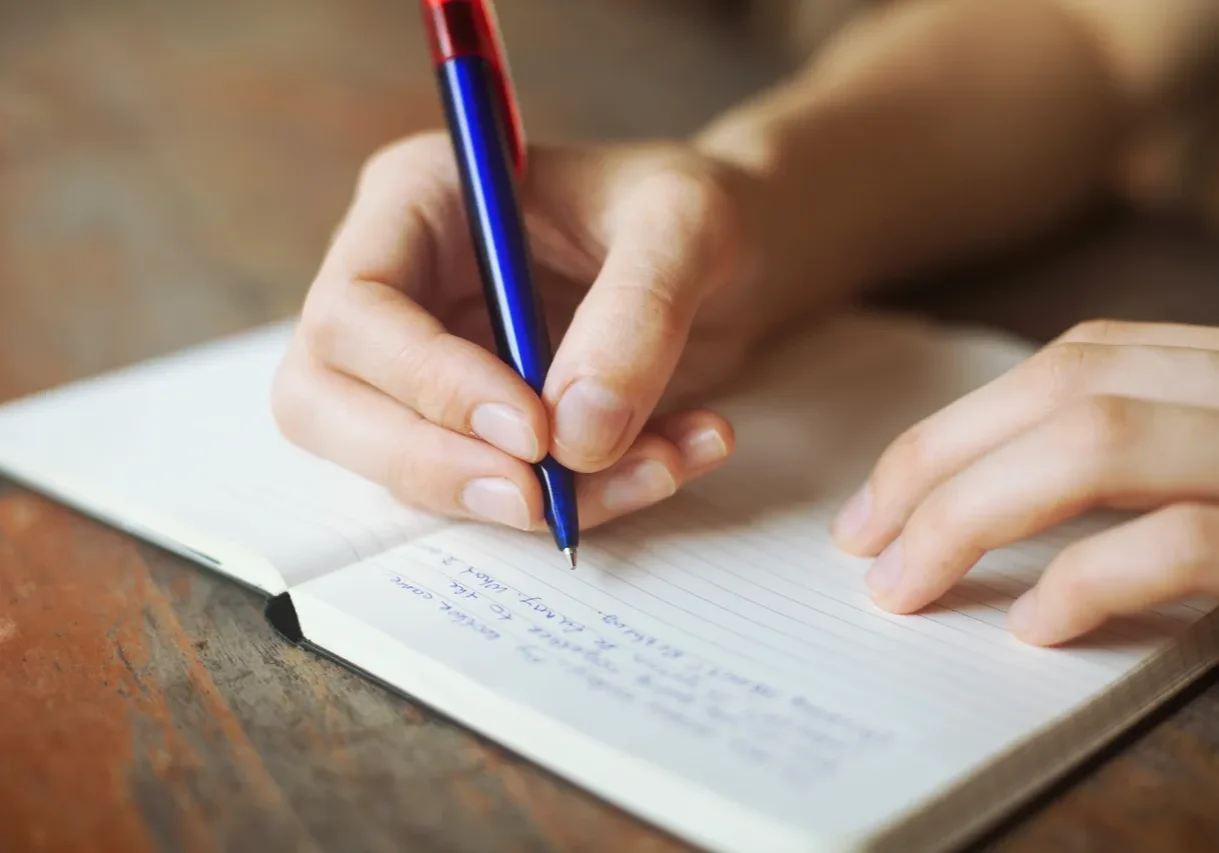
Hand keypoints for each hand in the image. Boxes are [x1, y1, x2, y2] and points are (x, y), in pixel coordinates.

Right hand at [272, 132, 781, 531]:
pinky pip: (491, 491)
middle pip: (328, 403)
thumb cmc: (693, 212)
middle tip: (539, 501)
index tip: (532, 431)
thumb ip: (638, 313)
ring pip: (406, 468)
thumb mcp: (689, 223)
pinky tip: (672, 460)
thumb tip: (575, 434)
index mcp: (416, 201)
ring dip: (530, 498)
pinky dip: (584, 501)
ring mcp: (426, 367)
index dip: (426, 384)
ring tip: (660, 464)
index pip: (355, 308)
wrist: (736, 257)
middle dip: (432, 467)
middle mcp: (400, 288)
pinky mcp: (475, 430)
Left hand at [831, 319, 1218, 645]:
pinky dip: (1087, 580)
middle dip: (936, 461)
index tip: (881, 496)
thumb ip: (1157, 459)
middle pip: (1066, 387)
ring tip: (904, 586)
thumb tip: (998, 505)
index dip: (966, 423)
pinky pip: (1178, 542)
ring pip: (1095, 442)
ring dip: (969, 515)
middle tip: (859, 539)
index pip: (1081, 361)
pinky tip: (1034, 626)